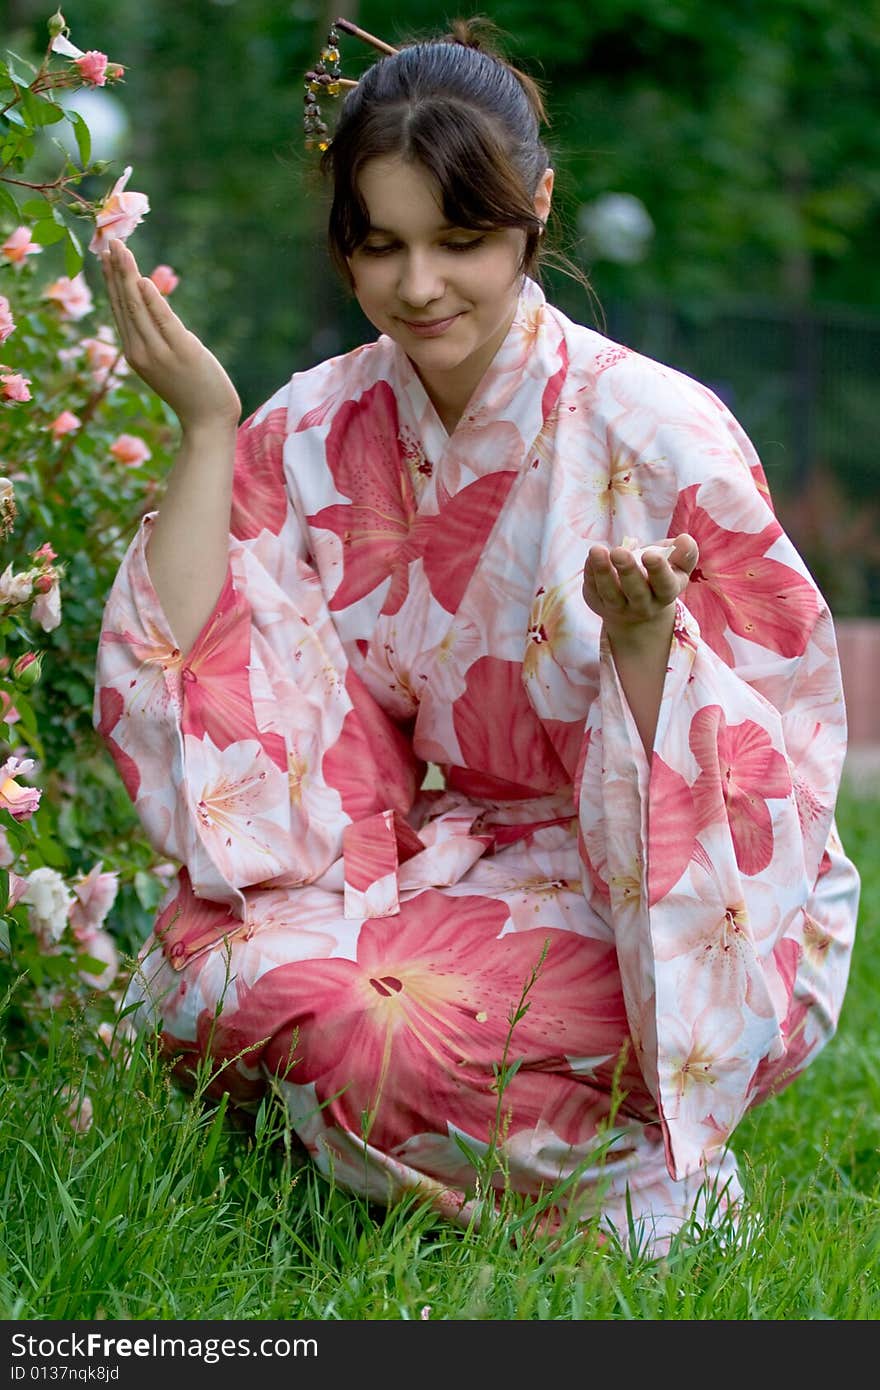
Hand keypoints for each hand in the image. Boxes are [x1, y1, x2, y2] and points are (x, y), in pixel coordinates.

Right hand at [100, 238, 240, 433]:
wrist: (208, 420)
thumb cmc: (191, 392)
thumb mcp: (166, 363)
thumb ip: (156, 338)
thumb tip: (153, 307)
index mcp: (135, 353)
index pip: (119, 310)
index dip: (112, 281)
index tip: (106, 256)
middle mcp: (141, 351)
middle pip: (124, 303)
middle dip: (116, 271)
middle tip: (109, 241)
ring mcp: (160, 352)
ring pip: (138, 307)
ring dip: (128, 276)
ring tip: (120, 249)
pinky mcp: (182, 351)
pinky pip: (163, 322)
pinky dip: (152, 301)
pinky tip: (143, 280)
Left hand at [582, 533, 698, 641]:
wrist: (638, 610)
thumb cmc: (660, 577)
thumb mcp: (677, 567)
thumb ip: (684, 553)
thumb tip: (684, 540)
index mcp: (666, 592)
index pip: (665, 585)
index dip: (659, 571)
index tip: (650, 555)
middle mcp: (643, 605)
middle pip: (636, 592)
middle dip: (628, 571)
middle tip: (619, 552)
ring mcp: (619, 607)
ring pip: (610, 593)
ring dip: (602, 571)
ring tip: (597, 550)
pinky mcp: (598, 603)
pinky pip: (593, 589)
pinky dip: (590, 572)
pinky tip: (592, 556)